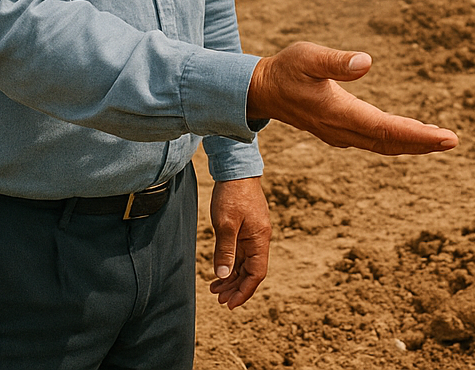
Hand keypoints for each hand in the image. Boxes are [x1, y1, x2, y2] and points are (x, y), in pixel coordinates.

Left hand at [209, 176, 269, 309]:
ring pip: (245, 263)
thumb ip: (225, 250)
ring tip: (215, 290)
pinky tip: (219, 272)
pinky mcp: (245, 229)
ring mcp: (253, 234)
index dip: (245, 290)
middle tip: (219, 300)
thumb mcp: (226, 223)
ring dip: (232, 278)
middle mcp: (259, 239)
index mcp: (259, 239)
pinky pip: (240, 253)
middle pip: (251, 271)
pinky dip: (230, 265)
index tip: (230, 303)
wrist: (236, 170)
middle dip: (236, 288)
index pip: (257, 273)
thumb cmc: (232, 194)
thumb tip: (223, 275)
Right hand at [246, 42, 458, 154]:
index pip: (386, 129)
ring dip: (412, 143)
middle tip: (453, 141)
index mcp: (339, 113)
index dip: (418, 135)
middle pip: (389, 142)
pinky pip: (375, 140)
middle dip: (422, 143)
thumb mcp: (308, 57)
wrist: (260, 90)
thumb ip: (336, 61)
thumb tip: (367, 62)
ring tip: (440, 139)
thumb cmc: (285, 69)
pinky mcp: (340, 130)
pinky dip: (396, 139)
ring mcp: (341, 133)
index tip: (446, 138)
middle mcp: (342, 129)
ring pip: (383, 144)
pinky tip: (411, 133)